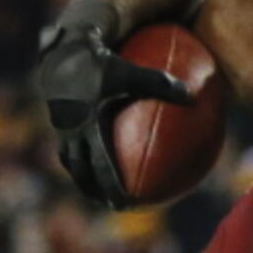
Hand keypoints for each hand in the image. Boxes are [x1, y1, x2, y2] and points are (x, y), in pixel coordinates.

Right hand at [37, 0, 192, 208]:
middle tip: (111, 205)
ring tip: (97, 189)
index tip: (124, 203)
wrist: (63, 46)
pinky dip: (81, 153)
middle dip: (94, 190)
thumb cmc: (101, 58)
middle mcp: (72, 131)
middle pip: (81, 172)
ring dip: (83, 177)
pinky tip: (94, 152)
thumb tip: (192, 96)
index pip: (100, 166)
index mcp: (88, 127)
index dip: (111, 187)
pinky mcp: (59, 118)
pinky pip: (70, 142)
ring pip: (71, 160)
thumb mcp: (131, 70)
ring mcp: (62, 126)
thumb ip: (161, 84)